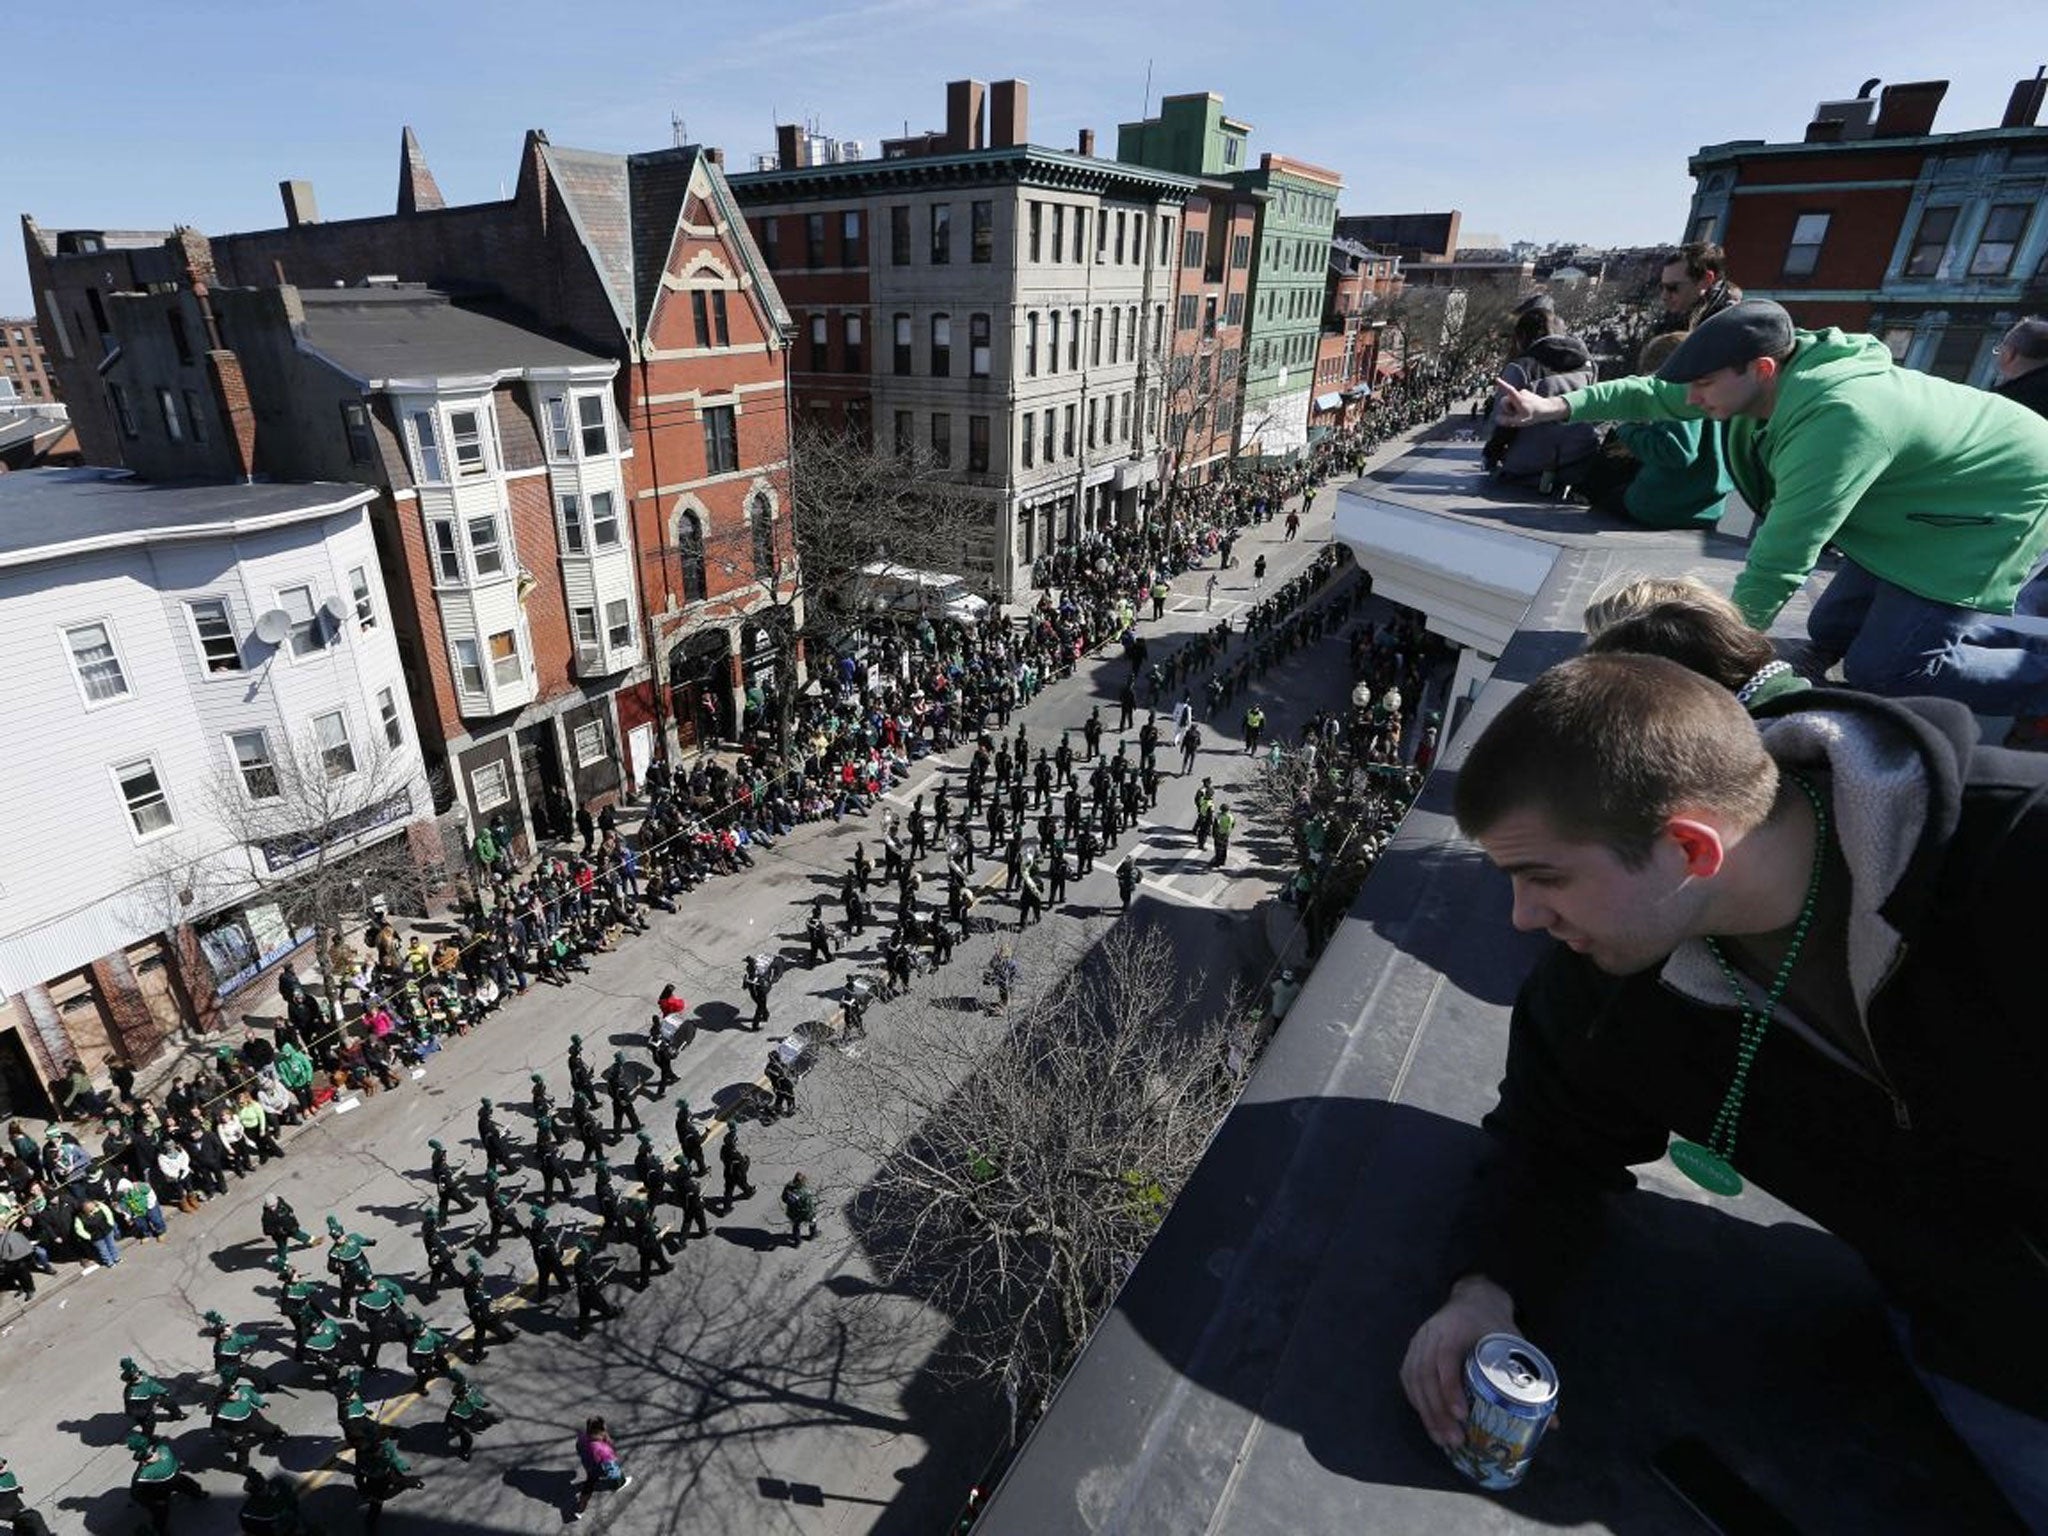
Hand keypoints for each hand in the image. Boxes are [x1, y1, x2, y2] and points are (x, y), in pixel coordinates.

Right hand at [1399, 1274, 1517, 1447]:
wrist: (1474, 1299)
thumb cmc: (1495, 1325)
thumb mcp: (1515, 1344)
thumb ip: (1530, 1380)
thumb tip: (1553, 1423)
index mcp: (1458, 1328)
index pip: (1445, 1357)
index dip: (1450, 1388)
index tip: (1462, 1415)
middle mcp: (1433, 1333)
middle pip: (1426, 1374)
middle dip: (1438, 1411)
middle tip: (1455, 1439)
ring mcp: (1419, 1341)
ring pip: (1414, 1379)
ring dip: (1427, 1413)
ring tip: (1443, 1440)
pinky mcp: (1413, 1349)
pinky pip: (1408, 1378)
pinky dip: (1417, 1403)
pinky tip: (1429, 1422)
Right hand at [1492, 377, 1567, 427]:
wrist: (1547, 408)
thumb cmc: (1534, 415)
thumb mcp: (1520, 421)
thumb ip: (1508, 420)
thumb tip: (1497, 419)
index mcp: (1519, 399)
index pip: (1509, 390)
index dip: (1502, 385)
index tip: (1497, 379)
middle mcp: (1521, 393)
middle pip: (1506, 400)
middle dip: (1507, 408)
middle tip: (1515, 415)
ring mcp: (1523, 392)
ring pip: (1511, 400)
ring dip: (1513, 407)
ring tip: (1522, 412)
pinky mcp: (1526, 393)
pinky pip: (1516, 398)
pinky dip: (1517, 404)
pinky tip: (1525, 408)